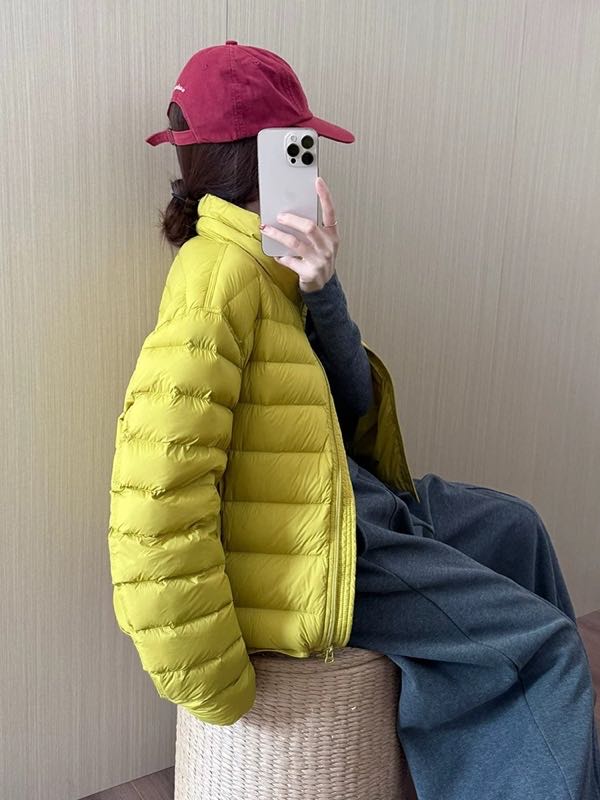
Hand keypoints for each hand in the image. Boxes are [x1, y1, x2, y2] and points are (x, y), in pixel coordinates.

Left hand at [259, 176, 339, 292]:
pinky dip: (280, 256)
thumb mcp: (321, 244)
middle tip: (280, 216)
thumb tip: (289, 214)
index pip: (330, 212)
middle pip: (310, 227)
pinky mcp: (309, 272)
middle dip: (292, 219)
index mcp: (332, 236)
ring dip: (278, 234)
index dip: (325, 196)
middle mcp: (328, 247)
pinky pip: (290, 260)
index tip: (318, 181)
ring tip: (267, 229)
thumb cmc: (319, 261)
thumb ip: (311, 230)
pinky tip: (274, 253)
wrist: (322, 286)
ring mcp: (319, 261)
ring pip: (295, 243)